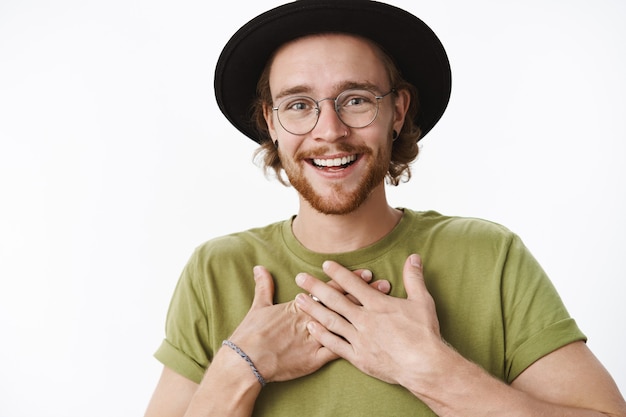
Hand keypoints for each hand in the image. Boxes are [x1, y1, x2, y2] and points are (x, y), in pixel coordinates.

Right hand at [226, 265, 391, 382]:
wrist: (248, 359)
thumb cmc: (252, 333)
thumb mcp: (258, 306)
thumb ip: (264, 286)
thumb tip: (260, 268)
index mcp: (300, 305)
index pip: (330, 289)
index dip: (349, 281)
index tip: (366, 273)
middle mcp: (311, 319)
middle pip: (344, 303)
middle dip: (366, 294)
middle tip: (385, 285)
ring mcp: (316, 338)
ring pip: (347, 325)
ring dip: (366, 316)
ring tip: (386, 309)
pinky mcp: (315, 358)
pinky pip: (338, 351)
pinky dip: (355, 346)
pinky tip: (372, 342)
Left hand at [294, 254, 447, 385]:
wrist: (425, 366)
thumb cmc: (425, 334)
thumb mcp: (422, 301)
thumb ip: (413, 278)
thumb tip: (413, 256)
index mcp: (378, 305)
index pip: (353, 284)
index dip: (338, 273)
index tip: (325, 264)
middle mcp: (365, 320)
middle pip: (335, 300)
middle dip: (316, 287)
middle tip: (299, 277)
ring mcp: (360, 339)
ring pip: (331, 321)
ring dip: (313, 309)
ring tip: (298, 300)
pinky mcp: (359, 357)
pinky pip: (335, 345)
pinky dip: (322, 335)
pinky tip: (310, 327)